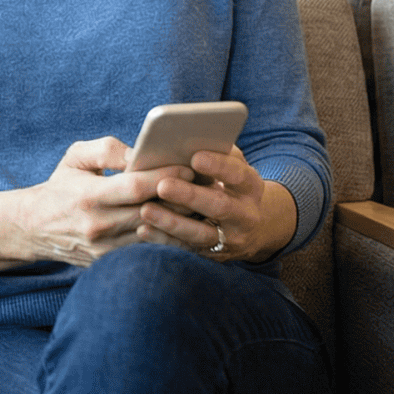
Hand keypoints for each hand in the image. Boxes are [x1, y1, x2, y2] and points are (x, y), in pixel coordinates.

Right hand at [13, 137, 194, 267]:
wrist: (34, 227)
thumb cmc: (60, 186)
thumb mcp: (74, 157)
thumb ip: (107, 149)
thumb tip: (139, 154)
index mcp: (89, 196)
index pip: (135, 187)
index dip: (165, 175)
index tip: (189, 165)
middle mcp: (98, 225)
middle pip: (152, 212)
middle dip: (183, 197)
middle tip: (208, 184)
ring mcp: (106, 249)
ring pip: (156, 236)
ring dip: (183, 222)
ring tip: (204, 206)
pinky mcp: (111, 263)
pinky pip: (148, 251)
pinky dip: (170, 240)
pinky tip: (187, 227)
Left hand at [136, 146, 295, 262]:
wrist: (249, 226)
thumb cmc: (228, 183)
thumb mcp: (230, 165)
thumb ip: (212, 150)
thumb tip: (178, 138)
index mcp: (250, 186)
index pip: (238, 174)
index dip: (218, 166)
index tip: (195, 157)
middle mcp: (245, 214)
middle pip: (219, 206)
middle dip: (190, 196)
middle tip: (162, 185)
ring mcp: (230, 238)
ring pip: (201, 233)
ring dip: (172, 222)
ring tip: (145, 210)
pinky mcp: (212, 255)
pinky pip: (186, 249)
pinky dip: (163, 240)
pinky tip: (142, 230)